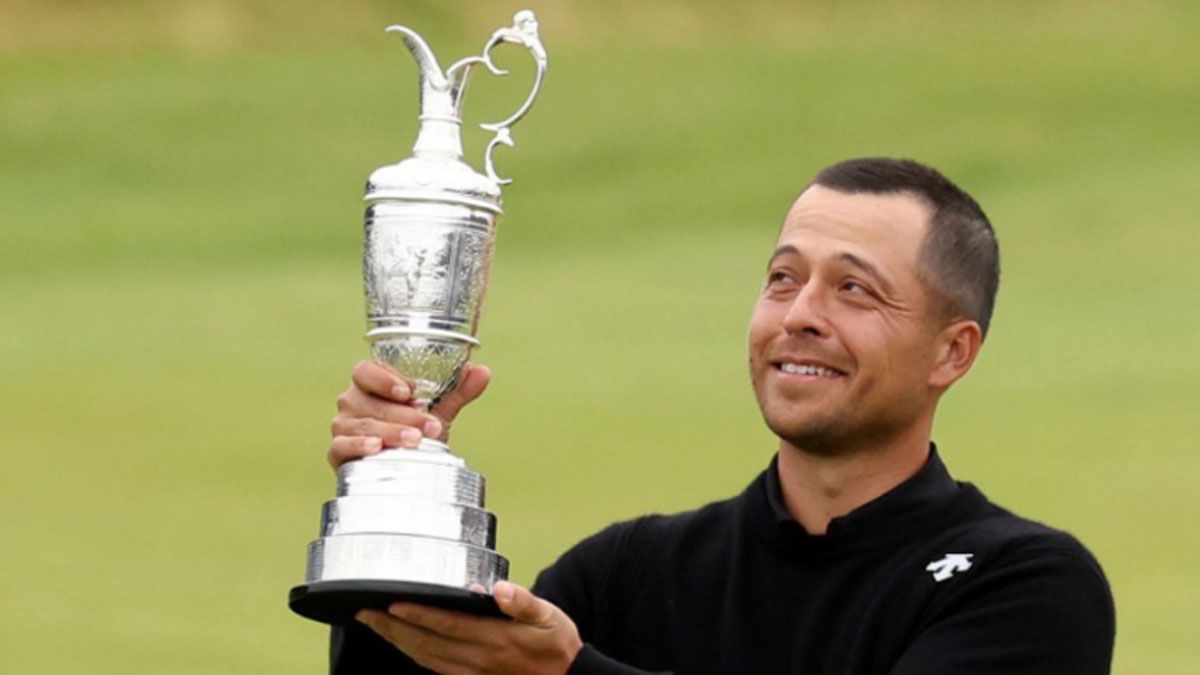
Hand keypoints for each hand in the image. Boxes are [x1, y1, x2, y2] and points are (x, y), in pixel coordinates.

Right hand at [328, 360, 490, 468]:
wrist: (401, 468)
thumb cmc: (413, 431)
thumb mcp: (437, 410)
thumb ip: (458, 391)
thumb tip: (482, 371)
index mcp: (369, 383)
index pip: (366, 371)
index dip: (384, 378)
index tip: (409, 391)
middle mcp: (351, 401)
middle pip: (370, 401)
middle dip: (403, 414)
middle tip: (429, 426)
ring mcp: (343, 426)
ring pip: (363, 424)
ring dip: (390, 431)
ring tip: (415, 440)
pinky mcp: (338, 452)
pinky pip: (342, 445)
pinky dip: (358, 445)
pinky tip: (376, 447)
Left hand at [356, 581, 582, 674]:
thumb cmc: (557, 645)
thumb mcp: (549, 617)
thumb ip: (523, 602)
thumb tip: (498, 588)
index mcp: (493, 639)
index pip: (445, 625)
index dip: (416, 614)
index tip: (391, 603)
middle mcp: (477, 659)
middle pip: (425, 643)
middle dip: (392, 628)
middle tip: (365, 612)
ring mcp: (472, 672)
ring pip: (425, 658)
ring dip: (398, 642)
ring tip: (376, 626)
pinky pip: (435, 668)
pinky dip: (414, 655)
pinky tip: (405, 645)